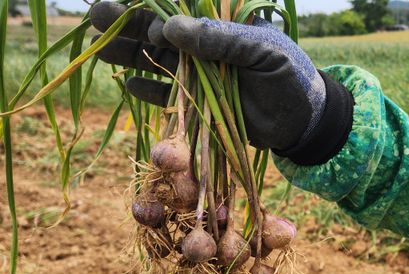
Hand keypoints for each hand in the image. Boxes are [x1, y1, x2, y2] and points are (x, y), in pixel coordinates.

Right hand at [89, 2, 326, 150]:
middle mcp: (204, 48)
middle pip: (157, 32)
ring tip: (100, 50)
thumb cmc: (291, 77)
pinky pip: (166, 94)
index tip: (138, 16)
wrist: (304, 120)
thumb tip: (170, 26)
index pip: (179, 11)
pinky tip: (129, 83)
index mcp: (220, 27)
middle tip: (96, 16)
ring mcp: (198, 75)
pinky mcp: (198, 104)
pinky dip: (148, 90)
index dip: (152, 10)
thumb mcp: (263, 52)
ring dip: (128, 55)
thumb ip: (221, 40)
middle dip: (126, 25)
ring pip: (155, 61)